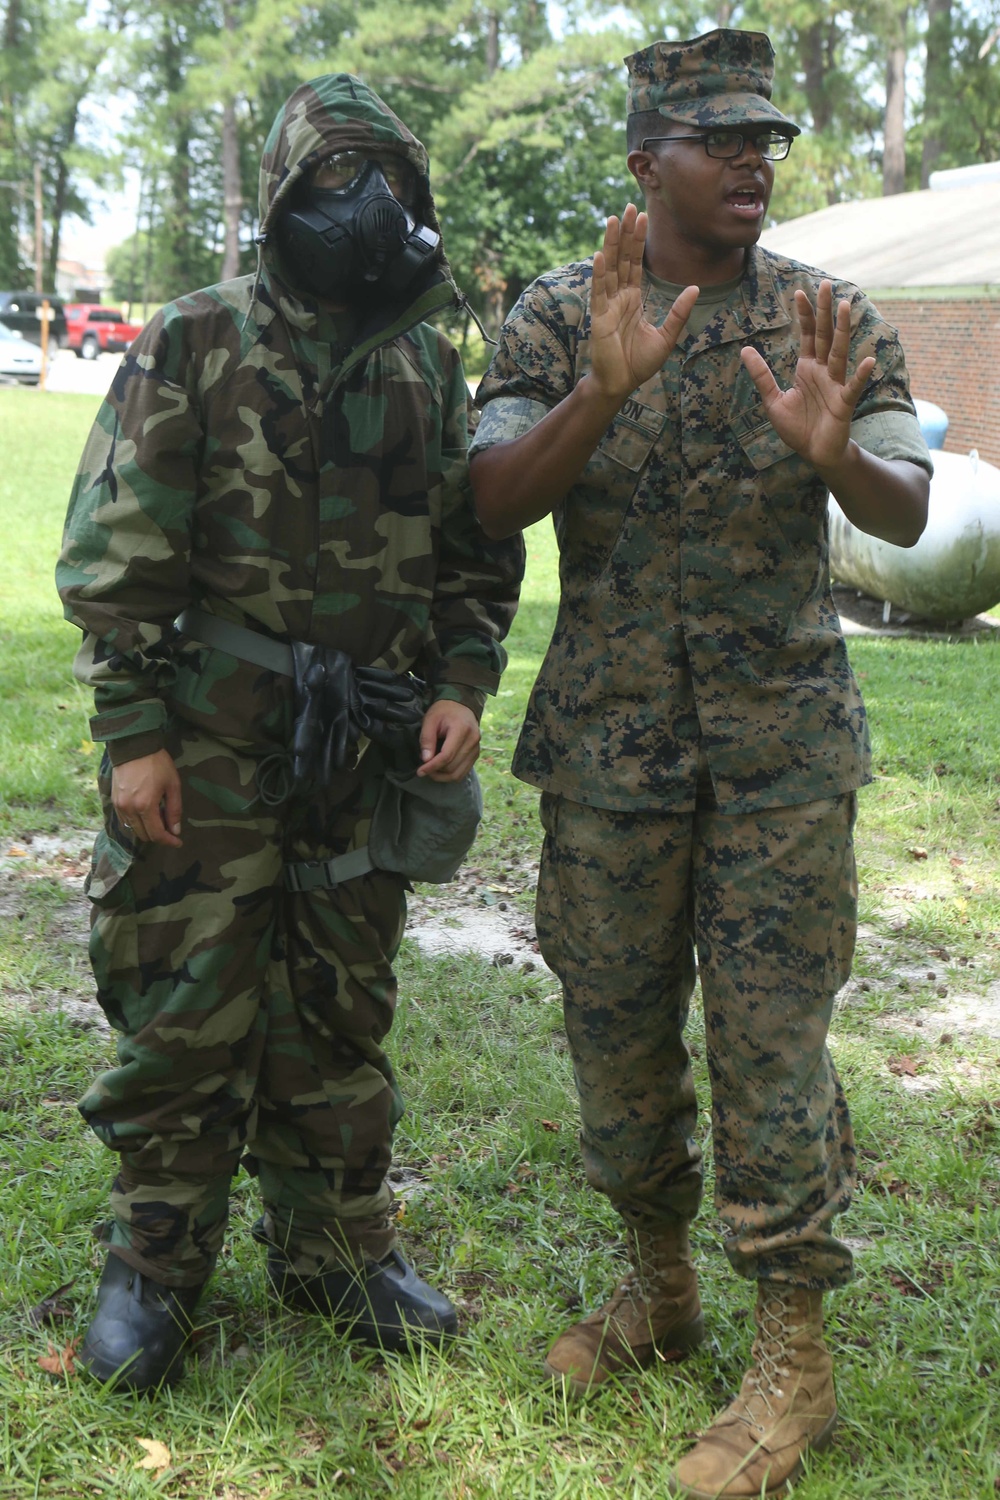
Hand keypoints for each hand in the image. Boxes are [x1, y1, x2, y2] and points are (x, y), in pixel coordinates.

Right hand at [112, 749, 182, 846]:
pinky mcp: (114, 800)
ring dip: (146, 829)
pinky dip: (136, 822)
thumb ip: (174, 810)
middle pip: (143, 835)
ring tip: (159, 819)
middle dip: (158, 836)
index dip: (168, 841)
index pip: (156, 834)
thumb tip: (175, 830)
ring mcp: (119, 805)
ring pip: (133, 829)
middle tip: (170, 830)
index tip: (178, 842)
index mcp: (145, 806)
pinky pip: (125, 820)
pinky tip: (146, 814)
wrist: (133, 746)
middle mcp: (129, 809)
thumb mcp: (172, 785)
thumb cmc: (157, 763)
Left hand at [416, 701, 479, 781]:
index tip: (420, 771)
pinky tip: (441, 769)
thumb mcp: (430, 720)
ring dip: (442, 776)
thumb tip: (426, 759)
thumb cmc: (444, 711)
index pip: (447, 755)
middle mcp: (473, 741)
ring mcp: (476, 749)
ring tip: (431, 770)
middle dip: (436, 772)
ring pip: (458, 773)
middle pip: (452, 767)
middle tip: (423, 768)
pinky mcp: (476, 754)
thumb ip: (427, 739)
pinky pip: (463, 772)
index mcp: (462, 729)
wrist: (461, 706)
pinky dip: (450, 774)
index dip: (432, 766)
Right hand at [589, 204, 698, 401]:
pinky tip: (600, 254)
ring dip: (611, 243)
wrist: (621, 384)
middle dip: (625, 233)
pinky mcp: (599, 318)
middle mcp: (618, 297)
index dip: (638, 240)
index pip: (635, 263)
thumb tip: (694, 287)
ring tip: (613, 219)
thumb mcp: (667, 336)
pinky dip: (600, 273)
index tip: (641, 216)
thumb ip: (678, 312)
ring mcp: (607, 305)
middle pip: (622, 258)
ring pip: (610, 268)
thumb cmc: (639, 363)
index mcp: (633, 299)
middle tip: (628, 206)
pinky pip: (599, 291)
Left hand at [740, 279, 876, 471]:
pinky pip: (853, 387)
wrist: (815, 453)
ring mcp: (835, 385)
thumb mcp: (772, 400)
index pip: (807, 335)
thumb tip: (745, 349)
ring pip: (839, 352)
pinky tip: (867, 360)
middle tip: (826, 284)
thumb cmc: (798, 427)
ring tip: (844, 306)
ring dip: (842, 330)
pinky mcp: (844, 403)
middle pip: (824, 335)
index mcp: (807, 368)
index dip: (804, 315)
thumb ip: (761, 375)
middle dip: (824, 311)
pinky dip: (860, 375)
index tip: (800, 292)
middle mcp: (823, 372)